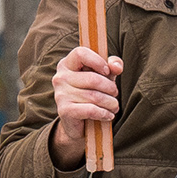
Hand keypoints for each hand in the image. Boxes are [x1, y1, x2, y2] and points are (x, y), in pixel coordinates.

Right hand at [45, 44, 122, 168]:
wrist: (78, 124)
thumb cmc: (91, 94)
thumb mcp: (103, 77)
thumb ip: (112, 66)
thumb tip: (116, 66)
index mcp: (67, 64)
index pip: (80, 53)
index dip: (97, 61)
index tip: (107, 71)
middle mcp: (60, 77)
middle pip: (93, 78)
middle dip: (110, 88)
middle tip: (115, 94)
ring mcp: (61, 94)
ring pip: (94, 96)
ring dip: (110, 103)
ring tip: (114, 106)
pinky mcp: (65, 110)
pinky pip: (91, 109)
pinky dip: (104, 113)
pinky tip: (109, 115)